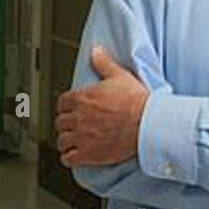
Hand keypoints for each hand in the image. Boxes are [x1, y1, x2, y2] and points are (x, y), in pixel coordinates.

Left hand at [56, 46, 149, 166]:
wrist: (148, 123)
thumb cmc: (136, 101)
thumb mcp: (119, 76)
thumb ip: (103, 64)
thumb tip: (95, 50)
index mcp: (81, 98)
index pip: (62, 103)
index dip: (67, 107)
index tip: (72, 109)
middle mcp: (77, 118)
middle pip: (60, 122)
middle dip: (66, 124)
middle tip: (74, 126)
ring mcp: (81, 137)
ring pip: (62, 140)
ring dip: (66, 141)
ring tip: (73, 141)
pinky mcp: (88, 154)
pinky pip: (68, 158)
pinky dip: (69, 157)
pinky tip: (74, 156)